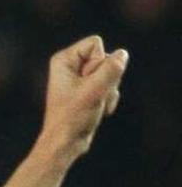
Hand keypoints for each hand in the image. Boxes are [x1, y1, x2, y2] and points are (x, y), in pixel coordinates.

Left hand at [39, 35, 128, 160]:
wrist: (65, 143)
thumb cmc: (73, 117)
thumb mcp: (95, 91)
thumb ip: (110, 69)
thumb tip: (122, 54)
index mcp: (63, 59)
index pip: (96, 43)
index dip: (98, 63)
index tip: (85, 84)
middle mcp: (70, 65)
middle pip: (106, 57)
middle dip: (106, 78)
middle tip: (91, 96)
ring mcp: (80, 77)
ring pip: (111, 71)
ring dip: (109, 90)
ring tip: (93, 104)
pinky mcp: (88, 88)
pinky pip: (111, 83)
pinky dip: (108, 97)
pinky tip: (98, 110)